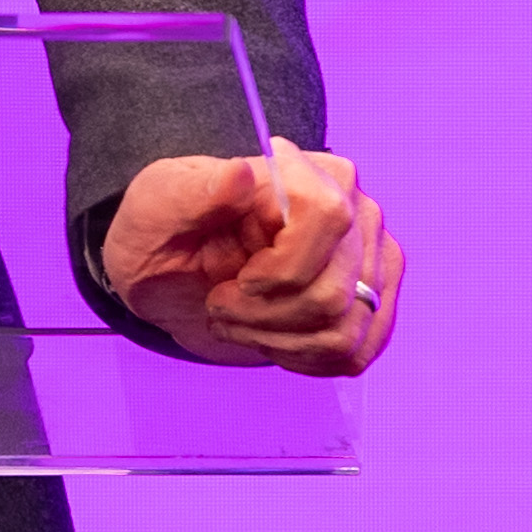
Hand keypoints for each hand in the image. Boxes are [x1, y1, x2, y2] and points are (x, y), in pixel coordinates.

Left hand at [99, 140, 398, 374]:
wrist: (175, 270)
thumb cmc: (170, 227)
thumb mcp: (161, 203)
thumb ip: (195, 192)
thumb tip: (237, 174)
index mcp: (315, 174)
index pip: (330, 216)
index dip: (282, 265)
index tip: (238, 277)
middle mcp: (358, 215)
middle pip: (333, 290)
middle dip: (262, 312)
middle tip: (220, 304)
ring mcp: (371, 265)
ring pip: (341, 330)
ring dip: (274, 338)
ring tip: (237, 320)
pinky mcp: (370, 310)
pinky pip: (352, 353)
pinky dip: (299, 357)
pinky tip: (268, 337)